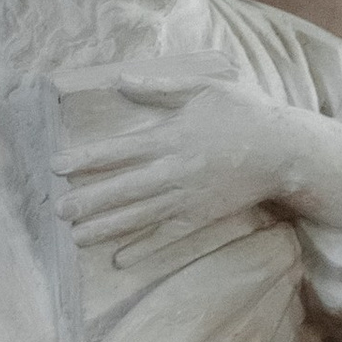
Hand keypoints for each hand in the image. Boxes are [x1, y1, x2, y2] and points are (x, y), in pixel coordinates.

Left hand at [55, 69, 341, 262]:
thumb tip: (120, 81)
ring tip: (77, 237)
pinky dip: (144, 249)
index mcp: (170, 137)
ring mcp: (188, 199)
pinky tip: (121, 260)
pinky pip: (168, 236)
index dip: (86, 159)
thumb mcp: (204, 85)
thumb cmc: (245, 111)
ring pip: (140, 216)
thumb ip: (160, 86)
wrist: (284, 151)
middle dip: (89, 200)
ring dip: (108, 228)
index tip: (57, 166)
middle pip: (124, 189)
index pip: (118, 151)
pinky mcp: (202, 216)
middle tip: (57, 210)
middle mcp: (174, 172)